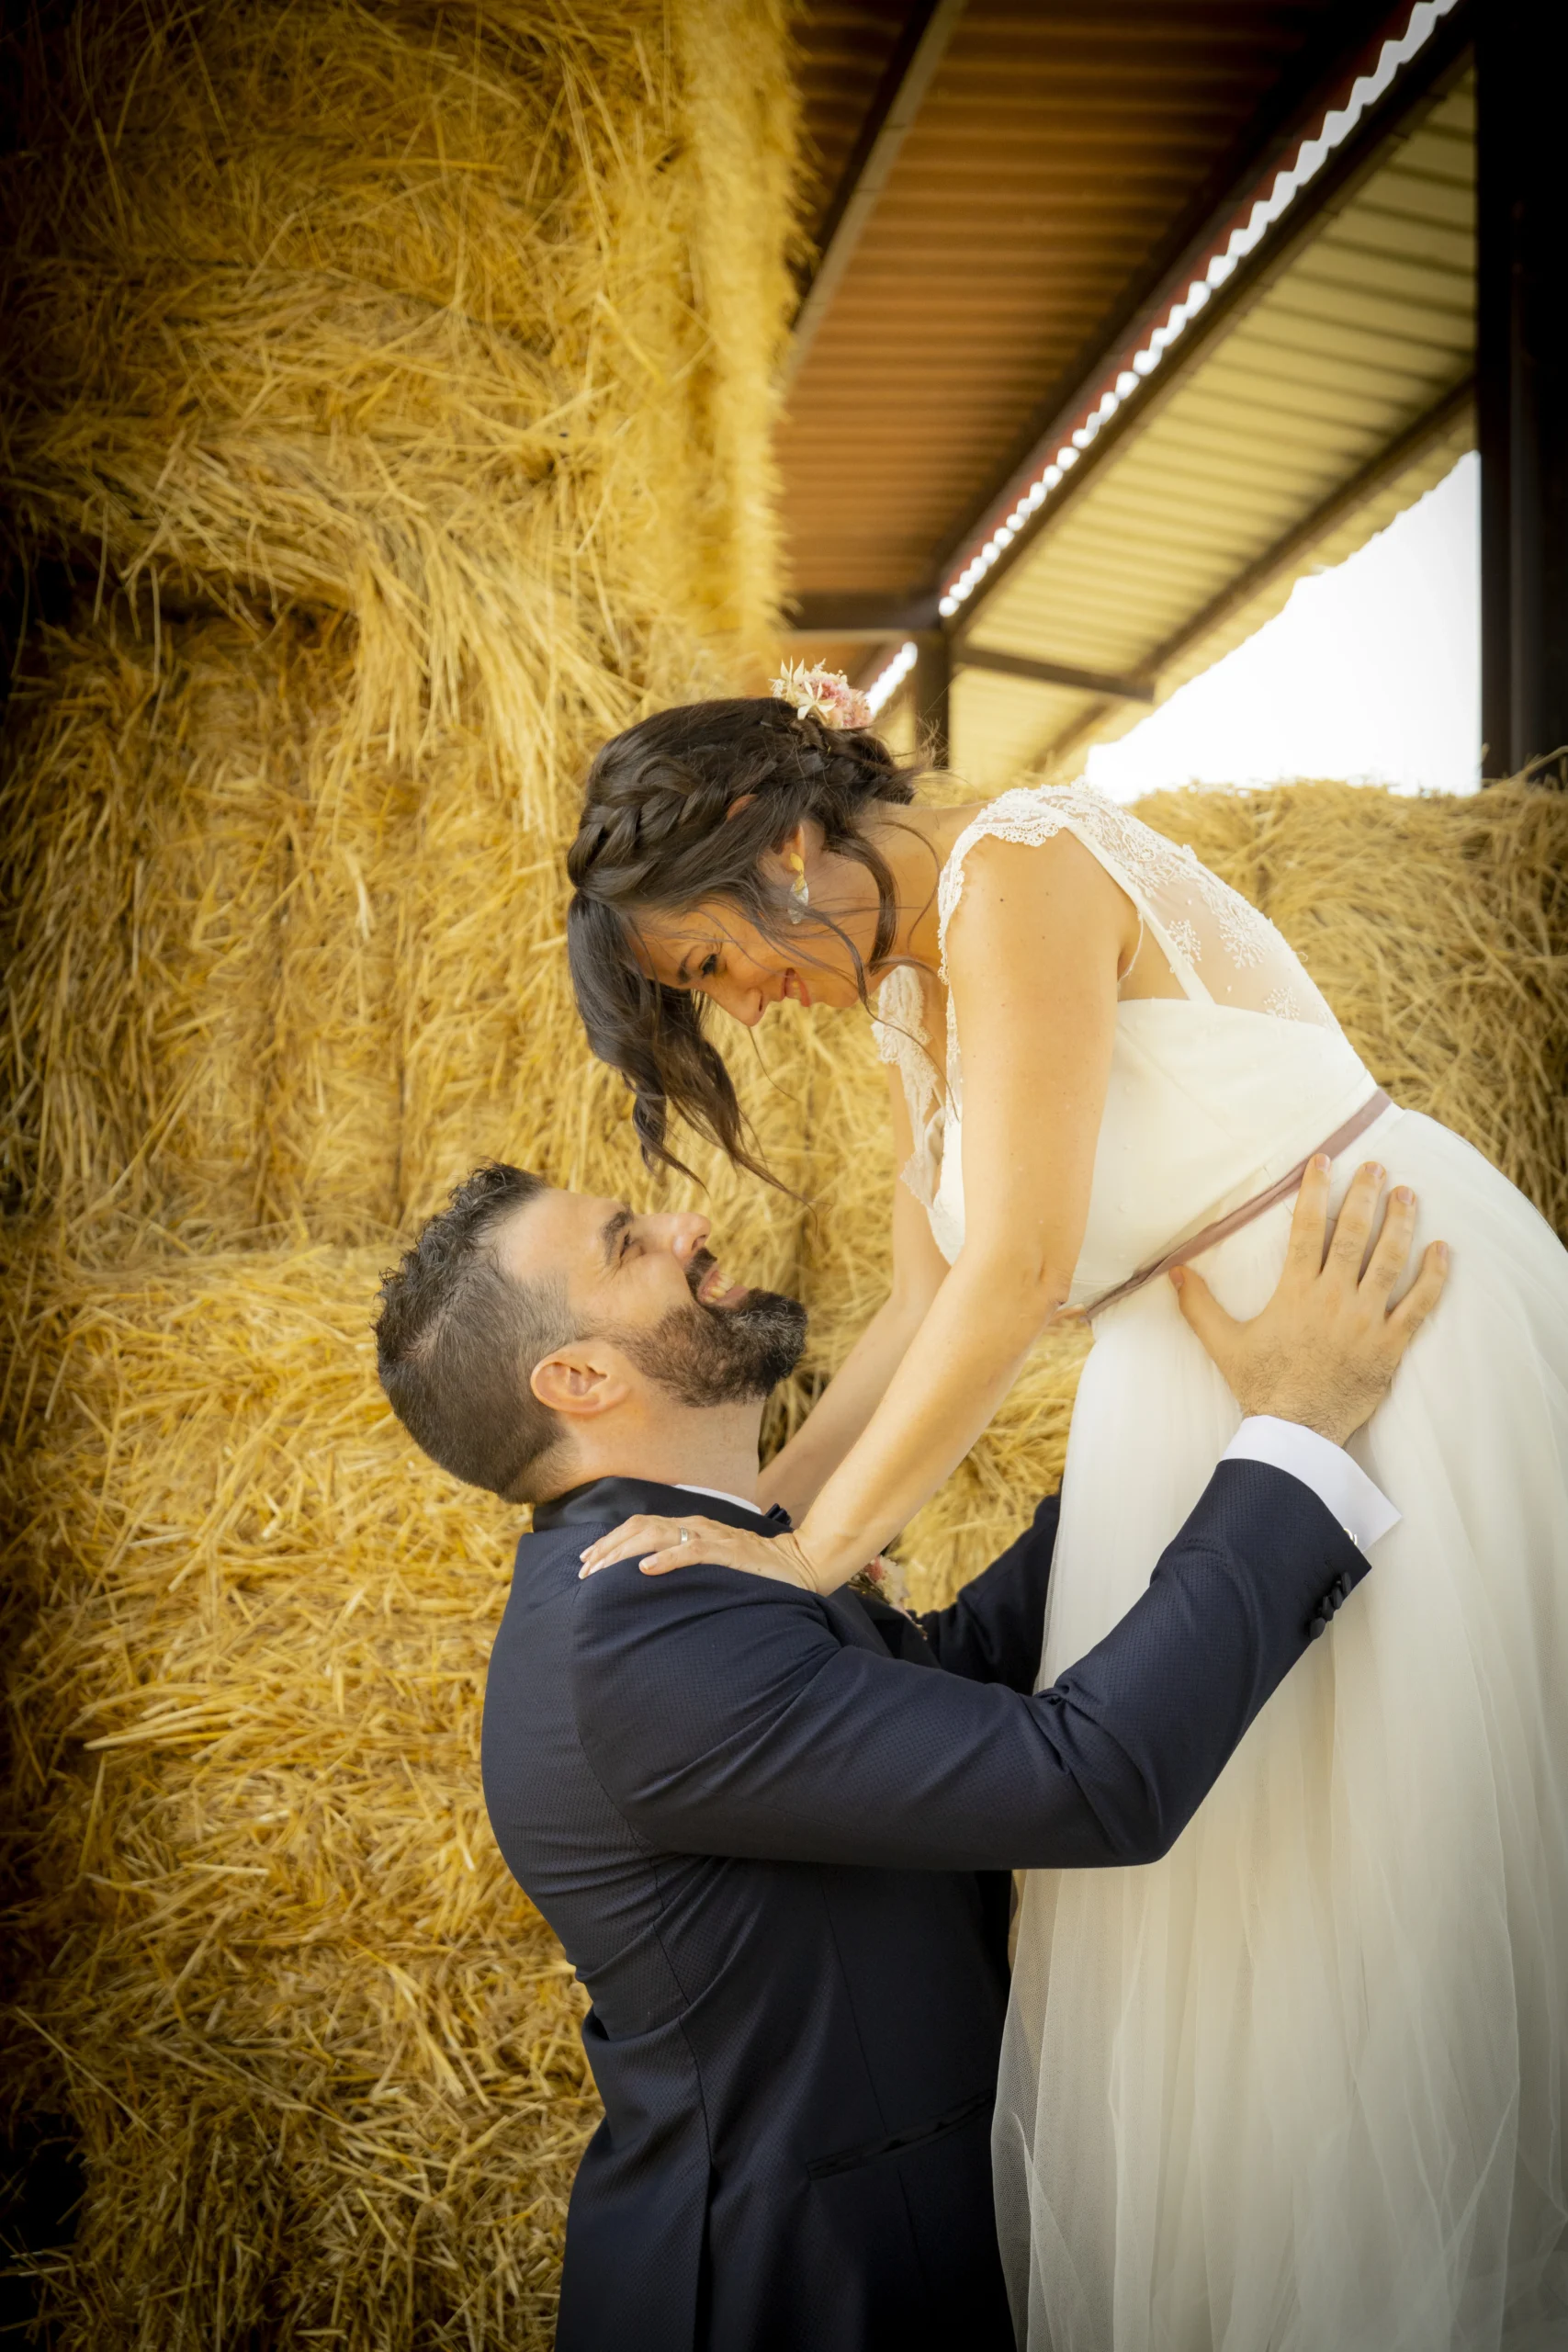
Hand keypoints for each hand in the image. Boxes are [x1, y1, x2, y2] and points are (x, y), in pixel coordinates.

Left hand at [577, 1512, 825, 1589]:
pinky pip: (690, 1551)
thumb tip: (648, 1576)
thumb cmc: (755, 1568)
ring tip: (601, 1570)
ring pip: (656, 1535)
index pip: (639, 1526)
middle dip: (607, 1548)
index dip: (609, 1541)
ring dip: (624, 1552)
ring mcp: (712, 1537)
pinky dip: (665, 1559)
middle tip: (584, 1572)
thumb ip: (685, 1560)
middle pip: (639, 1528)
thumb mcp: (713, 1561)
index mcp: (690, 1527)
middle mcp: (696, 1526)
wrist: (800, 1563)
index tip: (586, 1561)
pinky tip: (644, 1570)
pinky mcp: (728, 1553)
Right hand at [1171, 1156, 1448, 1445]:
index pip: (1306, 1230)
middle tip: (1376, 1167)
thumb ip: (1199, 1305)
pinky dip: (1433, 1276)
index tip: (1323, 1162)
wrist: (1297, 1432)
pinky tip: (1442, 1250)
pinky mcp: (1390, 1345)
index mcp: (1296, 1292)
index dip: (1315, 1192)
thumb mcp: (1223, 1344)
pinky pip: (1419, 1305)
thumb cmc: (1261, 1387)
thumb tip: (1173, 1271)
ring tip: (1407, 1195)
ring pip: (1389, 1262)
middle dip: (1365, 1196)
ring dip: (1400, 1224)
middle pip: (1353, 1236)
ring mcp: (1366, 1321)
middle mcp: (1333, 1299)